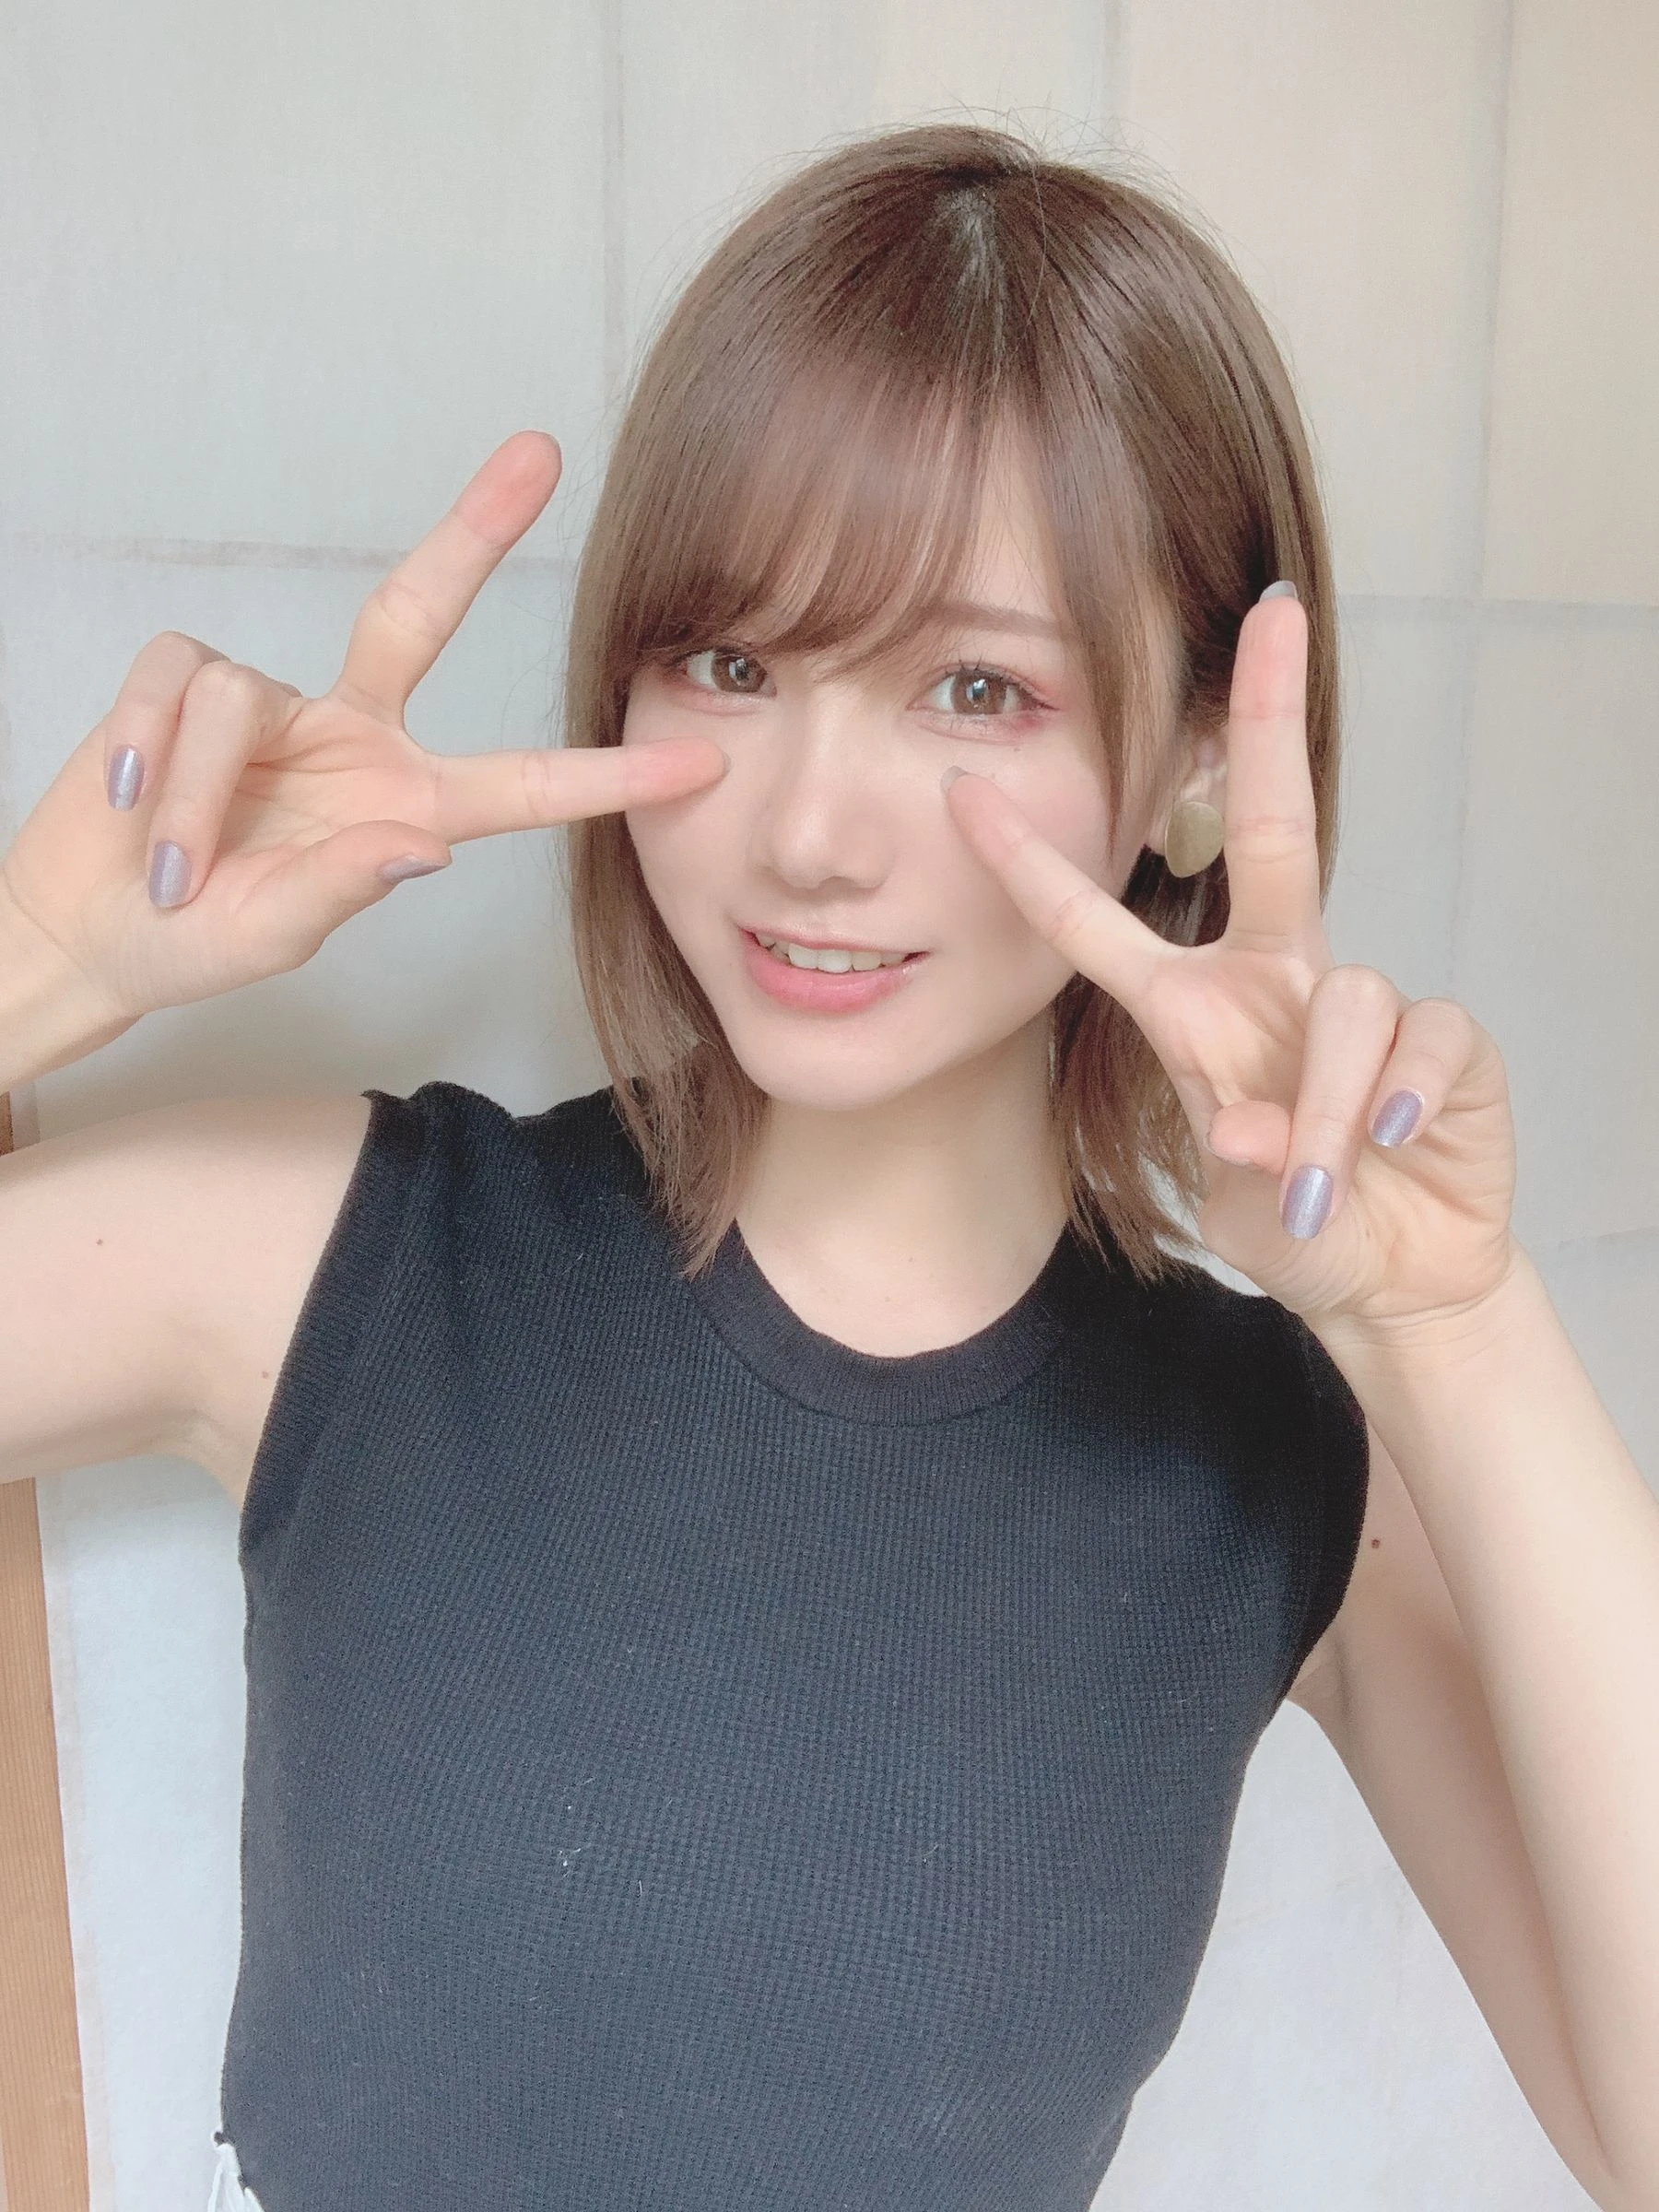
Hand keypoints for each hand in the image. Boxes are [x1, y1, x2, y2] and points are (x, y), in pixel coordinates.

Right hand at [0, 432, 725, 1028]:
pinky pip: (179, 682)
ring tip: (174, 871)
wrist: (91, 929)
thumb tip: (420, 845)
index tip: (700, 762)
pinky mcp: (183, 679)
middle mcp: (353, 735)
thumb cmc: (194, 943)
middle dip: (475, 529)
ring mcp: (271, 703)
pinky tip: (130, 800)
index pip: (522, 784)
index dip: (607, 775)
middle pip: (418, 611)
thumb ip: (342, 890)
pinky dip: (150, 750)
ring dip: (200, 796)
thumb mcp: (271, 935)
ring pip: (245, 701)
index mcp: (405, 804)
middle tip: (539, 452)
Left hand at [943, 590, 1518, 1340]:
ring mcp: (1365, 1001)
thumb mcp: (1232, 1200)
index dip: (1031, 864)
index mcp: (1198, 1006)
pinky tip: (1387, 1143)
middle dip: (1272, 720)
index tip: (963, 790)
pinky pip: (1420, 1042)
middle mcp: (1279, 978)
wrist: (1393, 1276)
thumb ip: (1229, 1160)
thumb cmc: (1291, 1221)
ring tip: (1307, 1187)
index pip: (1101, 923)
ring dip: (1321, 1105)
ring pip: (1346, 999)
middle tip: (1275, 619)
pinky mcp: (1446, 1042)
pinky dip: (1393, 1100)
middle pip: (1278, 829)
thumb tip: (1249, 1126)